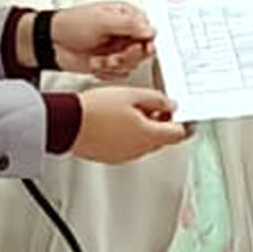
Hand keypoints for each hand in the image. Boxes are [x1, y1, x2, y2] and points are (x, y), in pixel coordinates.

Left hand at [42, 2, 154, 79]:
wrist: (51, 44)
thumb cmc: (71, 25)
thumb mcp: (101, 21)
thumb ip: (129, 25)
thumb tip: (150, 30)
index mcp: (126, 16)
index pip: (149, 30)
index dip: (146, 41)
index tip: (140, 47)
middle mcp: (124, 33)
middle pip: (143, 50)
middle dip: (126, 56)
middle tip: (113, 56)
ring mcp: (118, 49)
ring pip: (132, 64)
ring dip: (114, 65)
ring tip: (99, 59)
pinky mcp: (110, 64)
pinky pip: (120, 74)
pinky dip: (107, 72)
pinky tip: (95, 64)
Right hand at [70, 86, 188, 163]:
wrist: (67, 123)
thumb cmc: (95, 110)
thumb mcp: (132, 94)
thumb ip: (157, 99)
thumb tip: (170, 104)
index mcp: (149, 135)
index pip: (179, 134)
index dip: (185, 123)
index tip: (185, 117)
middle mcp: (139, 150)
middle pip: (162, 139)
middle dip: (163, 124)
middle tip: (157, 107)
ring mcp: (124, 156)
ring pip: (145, 143)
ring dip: (146, 129)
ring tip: (132, 110)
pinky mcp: (110, 157)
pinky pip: (128, 147)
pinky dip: (129, 136)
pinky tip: (118, 121)